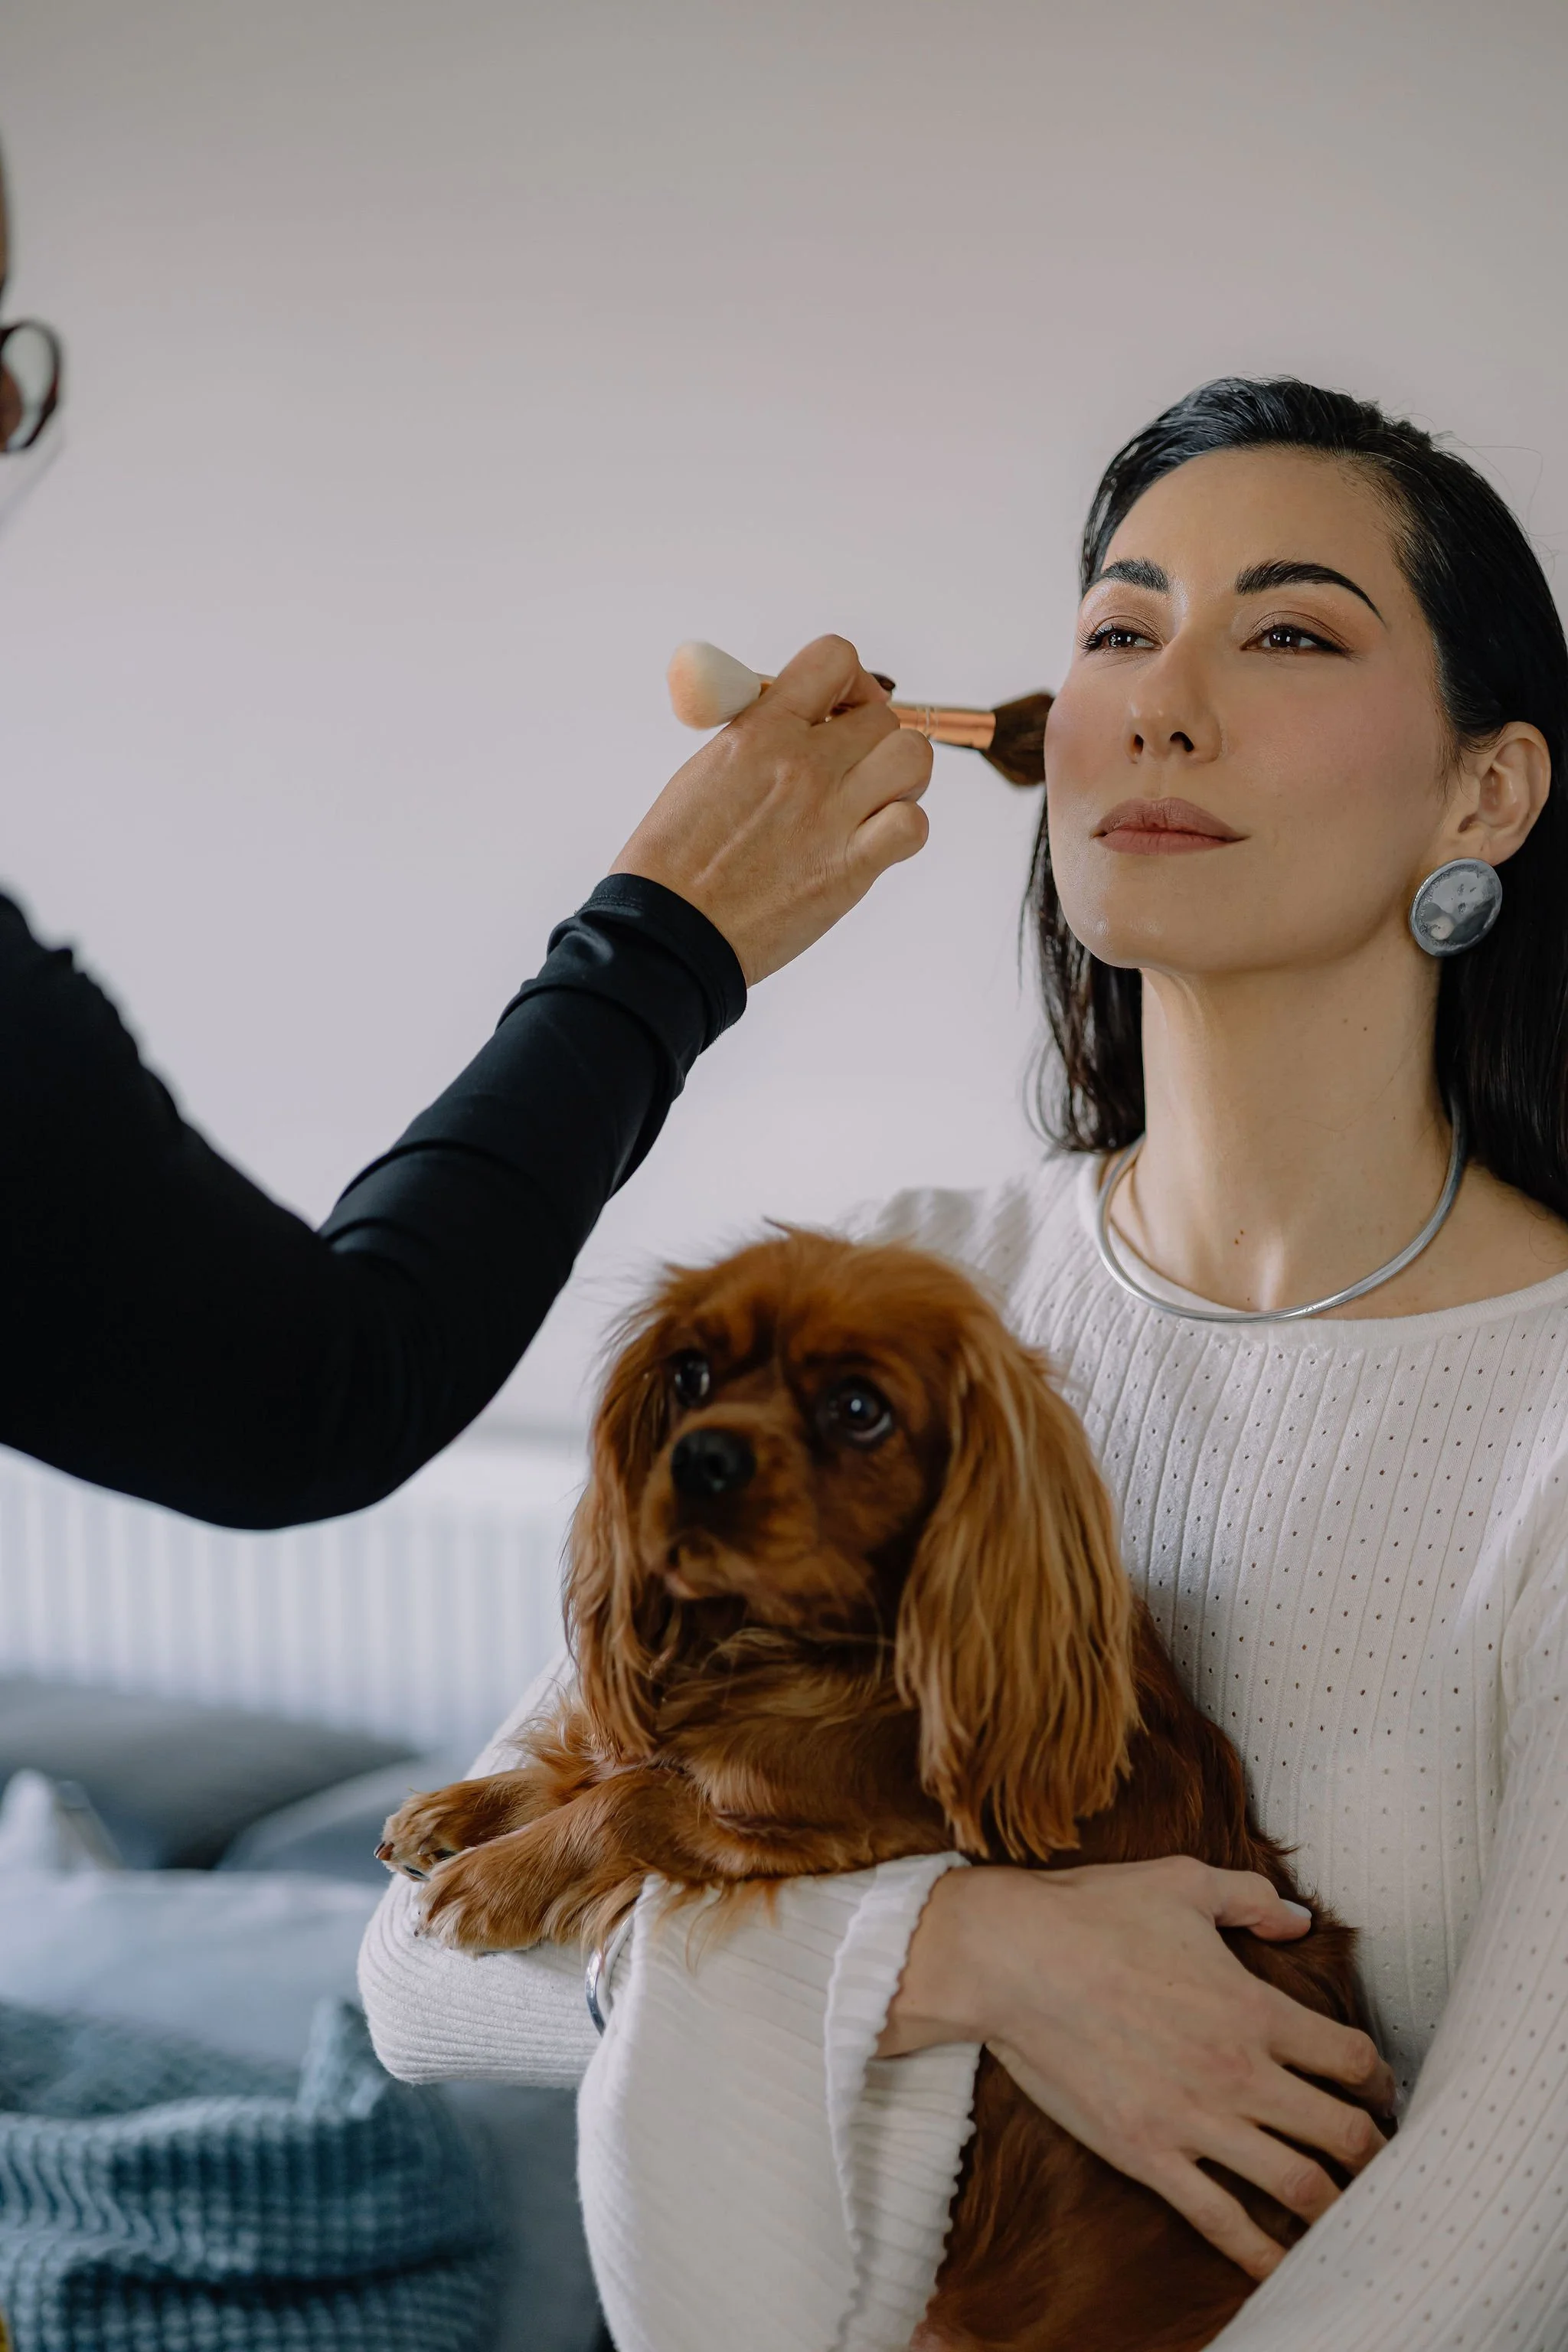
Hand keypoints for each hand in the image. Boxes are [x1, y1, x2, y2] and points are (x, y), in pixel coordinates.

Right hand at [613, 634, 931, 985]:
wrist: (669, 932)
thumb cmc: (673, 864)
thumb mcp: (703, 771)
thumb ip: (753, 738)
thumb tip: (785, 722)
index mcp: (760, 731)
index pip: (834, 659)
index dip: (850, 682)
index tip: (839, 709)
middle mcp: (802, 765)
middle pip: (883, 716)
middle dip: (873, 738)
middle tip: (852, 768)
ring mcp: (831, 815)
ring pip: (912, 758)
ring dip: (901, 777)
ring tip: (873, 800)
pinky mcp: (851, 867)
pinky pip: (914, 825)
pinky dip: (904, 830)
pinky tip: (875, 843)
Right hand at [881, 1858, 1394, 2282]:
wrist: (1010, 1958)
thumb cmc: (1093, 1912)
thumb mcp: (1182, 1882)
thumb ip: (1252, 1898)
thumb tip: (1301, 1920)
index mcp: (1255, 2007)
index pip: (1352, 2058)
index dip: (1380, 2079)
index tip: (1381, 2091)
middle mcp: (1239, 2072)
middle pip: (1343, 2133)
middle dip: (1373, 2152)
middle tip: (1379, 2162)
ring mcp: (1195, 2121)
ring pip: (1299, 2187)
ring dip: (1336, 2207)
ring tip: (1349, 2215)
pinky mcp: (1149, 2155)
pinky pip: (1222, 2222)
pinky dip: (1262, 2254)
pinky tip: (1284, 2268)